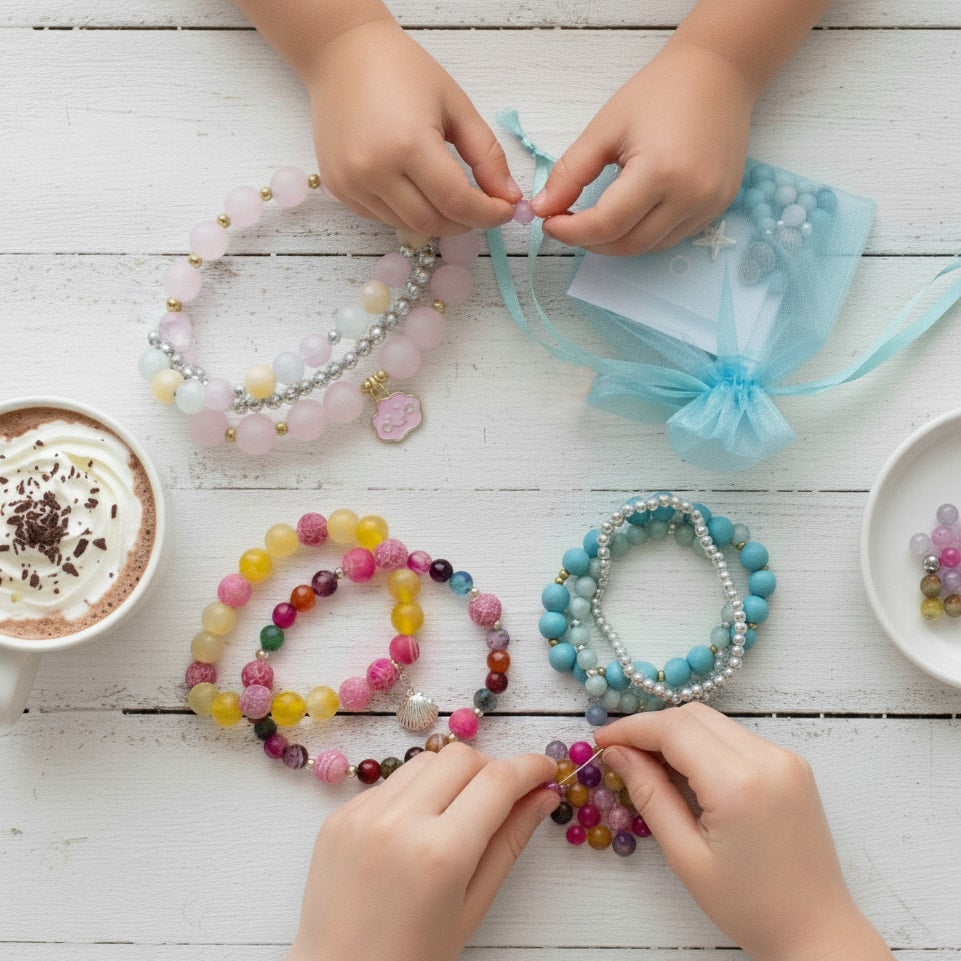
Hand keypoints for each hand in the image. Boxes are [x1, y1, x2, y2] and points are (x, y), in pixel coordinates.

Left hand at [286, 744, 558, 960]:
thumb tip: (543, 796)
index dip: (530, 768)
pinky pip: (391, 783)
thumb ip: (510, 843)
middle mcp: (399, 822)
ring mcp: (363, 814)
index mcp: (441, 853)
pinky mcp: (340, 815)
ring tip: (457, 814)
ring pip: (425, 761)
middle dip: (492, 769)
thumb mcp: (473, 905)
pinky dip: (415, 793)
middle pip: (462, 757)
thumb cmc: (414, 956)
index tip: (547, 770)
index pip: (498, 781)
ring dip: (452, 776)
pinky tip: (418, 829)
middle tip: (504, 798)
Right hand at [307, 19, 519, 236]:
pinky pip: (383, 217)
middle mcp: (375, 170)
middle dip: (464, 222)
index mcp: (408, 144)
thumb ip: (487, 155)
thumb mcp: (456, 106)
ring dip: (437, 219)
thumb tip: (509, 197)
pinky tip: (416, 189)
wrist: (342, 54)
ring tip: (450, 197)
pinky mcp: (338, 188)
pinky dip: (408, 212)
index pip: (457, 202)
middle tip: (481, 208)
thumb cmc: (402, 71)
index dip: (488, 214)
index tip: (505, 211)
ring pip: (408, 225)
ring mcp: (352, 182)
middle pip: (432, 222)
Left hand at [531, 42, 755, 254]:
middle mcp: (690, 195)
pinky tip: (629, 214)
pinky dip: (643, 234)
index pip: (607, 224)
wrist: (718, 74)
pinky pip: (671, 237)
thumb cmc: (659, 93)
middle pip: (628, 244)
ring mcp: (708, 204)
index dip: (572, 232)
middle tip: (568, 225)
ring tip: (596, 220)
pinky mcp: (718, 206)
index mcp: (660, 170)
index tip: (549, 223)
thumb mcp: (605, 128)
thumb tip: (542, 209)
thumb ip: (571, 173)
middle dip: (591, 242)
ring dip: (616, 241)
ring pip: (649, 247)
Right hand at [595, 703, 893, 960]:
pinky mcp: (793, 765)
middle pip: (693, 715)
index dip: (631, 729)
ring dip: (677, 733)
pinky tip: (688, 770)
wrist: (817, 932)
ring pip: (715, 722)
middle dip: (651, 727)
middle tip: (621, 753)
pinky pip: (736, 736)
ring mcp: (786, 758)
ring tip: (650, 764)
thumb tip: (618, 754)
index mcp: (739, 785)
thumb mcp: (686, 856)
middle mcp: (768, 759)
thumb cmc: (749, 906)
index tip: (601, 741)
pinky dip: (705, 743)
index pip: (673, 729)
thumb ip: (650, 795)